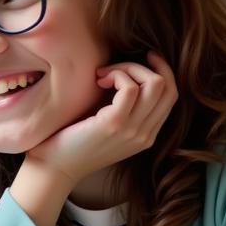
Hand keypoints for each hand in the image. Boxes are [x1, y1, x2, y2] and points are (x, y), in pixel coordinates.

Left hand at [26, 52, 176, 187]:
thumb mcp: (108, 128)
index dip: (161, 71)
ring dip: (128, 69)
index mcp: (147, 135)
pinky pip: (129, 87)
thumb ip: (125, 111)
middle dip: (145, 66)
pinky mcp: (114, 124)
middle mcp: (145, 134)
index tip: (146, 58)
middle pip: (168, 88)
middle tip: (117, 65)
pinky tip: (98, 80)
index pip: (171, 96)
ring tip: (102, 75)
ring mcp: (132, 130)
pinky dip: (116, 75)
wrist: (54, 167)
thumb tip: (129, 75)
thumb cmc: (73, 143)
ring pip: (154, 83)